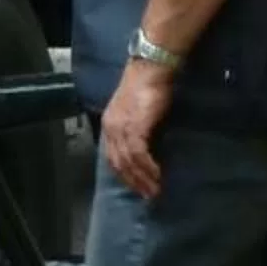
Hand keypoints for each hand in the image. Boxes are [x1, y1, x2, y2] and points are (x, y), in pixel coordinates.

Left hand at [101, 62, 173, 200]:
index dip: (123, 174)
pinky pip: (138, 154)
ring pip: (128, 161)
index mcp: (109, 124)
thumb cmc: (147, 87)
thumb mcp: (137, 112)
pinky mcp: (134, 126)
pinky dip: (147, 167)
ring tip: (155, 191)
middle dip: (133, 182)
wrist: (150, 69)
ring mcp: (120, 127)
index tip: (136, 187)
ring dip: (142, 178)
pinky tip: (157, 176)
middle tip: (147, 196)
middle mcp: (111, 128)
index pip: (112, 156)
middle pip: (118, 163)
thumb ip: (137, 129)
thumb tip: (146, 149)